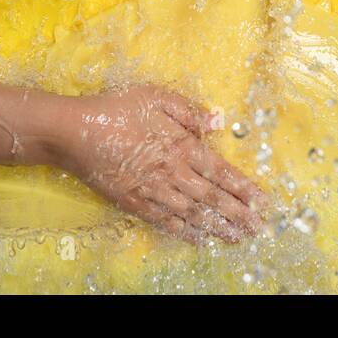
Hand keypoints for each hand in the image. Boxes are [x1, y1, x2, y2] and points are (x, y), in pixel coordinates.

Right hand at [51, 85, 265, 244]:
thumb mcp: (155, 97)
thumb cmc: (116, 109)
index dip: (243, 188)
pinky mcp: (135, 203)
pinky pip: (167, 222)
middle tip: (258, 229)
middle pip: (211, 198)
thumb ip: (189, 111)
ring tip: (238, 239)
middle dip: (238, 214)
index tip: (263, 202)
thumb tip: (219, 121)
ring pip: (193, 214)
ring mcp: (153, 191)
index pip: (220, 171)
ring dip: (218, 228)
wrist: (74, 132)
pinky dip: (186, 232)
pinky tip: (201, 240)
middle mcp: (172, 173)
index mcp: (181, 146)